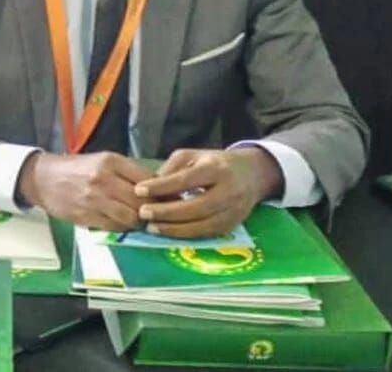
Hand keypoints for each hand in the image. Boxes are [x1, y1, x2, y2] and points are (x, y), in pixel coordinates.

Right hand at [17, 152, 154, 231]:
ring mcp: (94, 200)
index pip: (147, 180)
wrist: (43, 179)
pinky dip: (123, 227)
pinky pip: (114, 226)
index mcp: (111, 162)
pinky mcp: (86, 216)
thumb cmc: (77, 169)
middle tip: (159, 213)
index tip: (170, 198)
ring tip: (142, 221)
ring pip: (130, 217)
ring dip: (139, 222)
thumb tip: (159, 187)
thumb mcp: (103, 161)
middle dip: (153, 210)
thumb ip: (128, 172)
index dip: (162, 192)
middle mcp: (103, 179)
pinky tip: (123, 223)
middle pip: (141, 201)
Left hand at [133, 148, 282, 237]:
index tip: (139, 190)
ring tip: (151, 227)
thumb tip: (150, 187)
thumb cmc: (214, 162)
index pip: (186, 179)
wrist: (252, 174)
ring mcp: (233, 211)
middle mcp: (229, 191)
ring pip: (202, 224)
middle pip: (196, 206)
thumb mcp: (193, 156)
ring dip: (174, 228)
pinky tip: (168, 232)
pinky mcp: (232, 225)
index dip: (162, 186)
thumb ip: (171, 169)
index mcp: (217, 168)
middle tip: (143, 213)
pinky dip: (186, 235)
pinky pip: (207, 233)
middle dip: (167, 212)